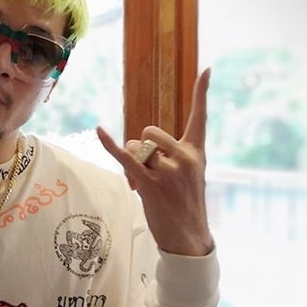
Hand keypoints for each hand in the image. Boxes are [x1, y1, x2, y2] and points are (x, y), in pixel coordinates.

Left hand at [97, 68, 213, 255]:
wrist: (189, 237)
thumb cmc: (184, 204)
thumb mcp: (189, 175)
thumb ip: (172, 153)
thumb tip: (136, 144)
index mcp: (197, 152)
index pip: (200, 116)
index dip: (202, 91)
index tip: (207, 68)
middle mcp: (186, 157)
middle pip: (150, 132)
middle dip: (142, 148)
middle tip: (152, 172)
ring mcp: (169, 171)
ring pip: (137, 147)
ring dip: (135, 162)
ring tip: (148, 183)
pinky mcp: (150, 184)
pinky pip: (125, 157)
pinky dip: (109, 144)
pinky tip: (99, 130)